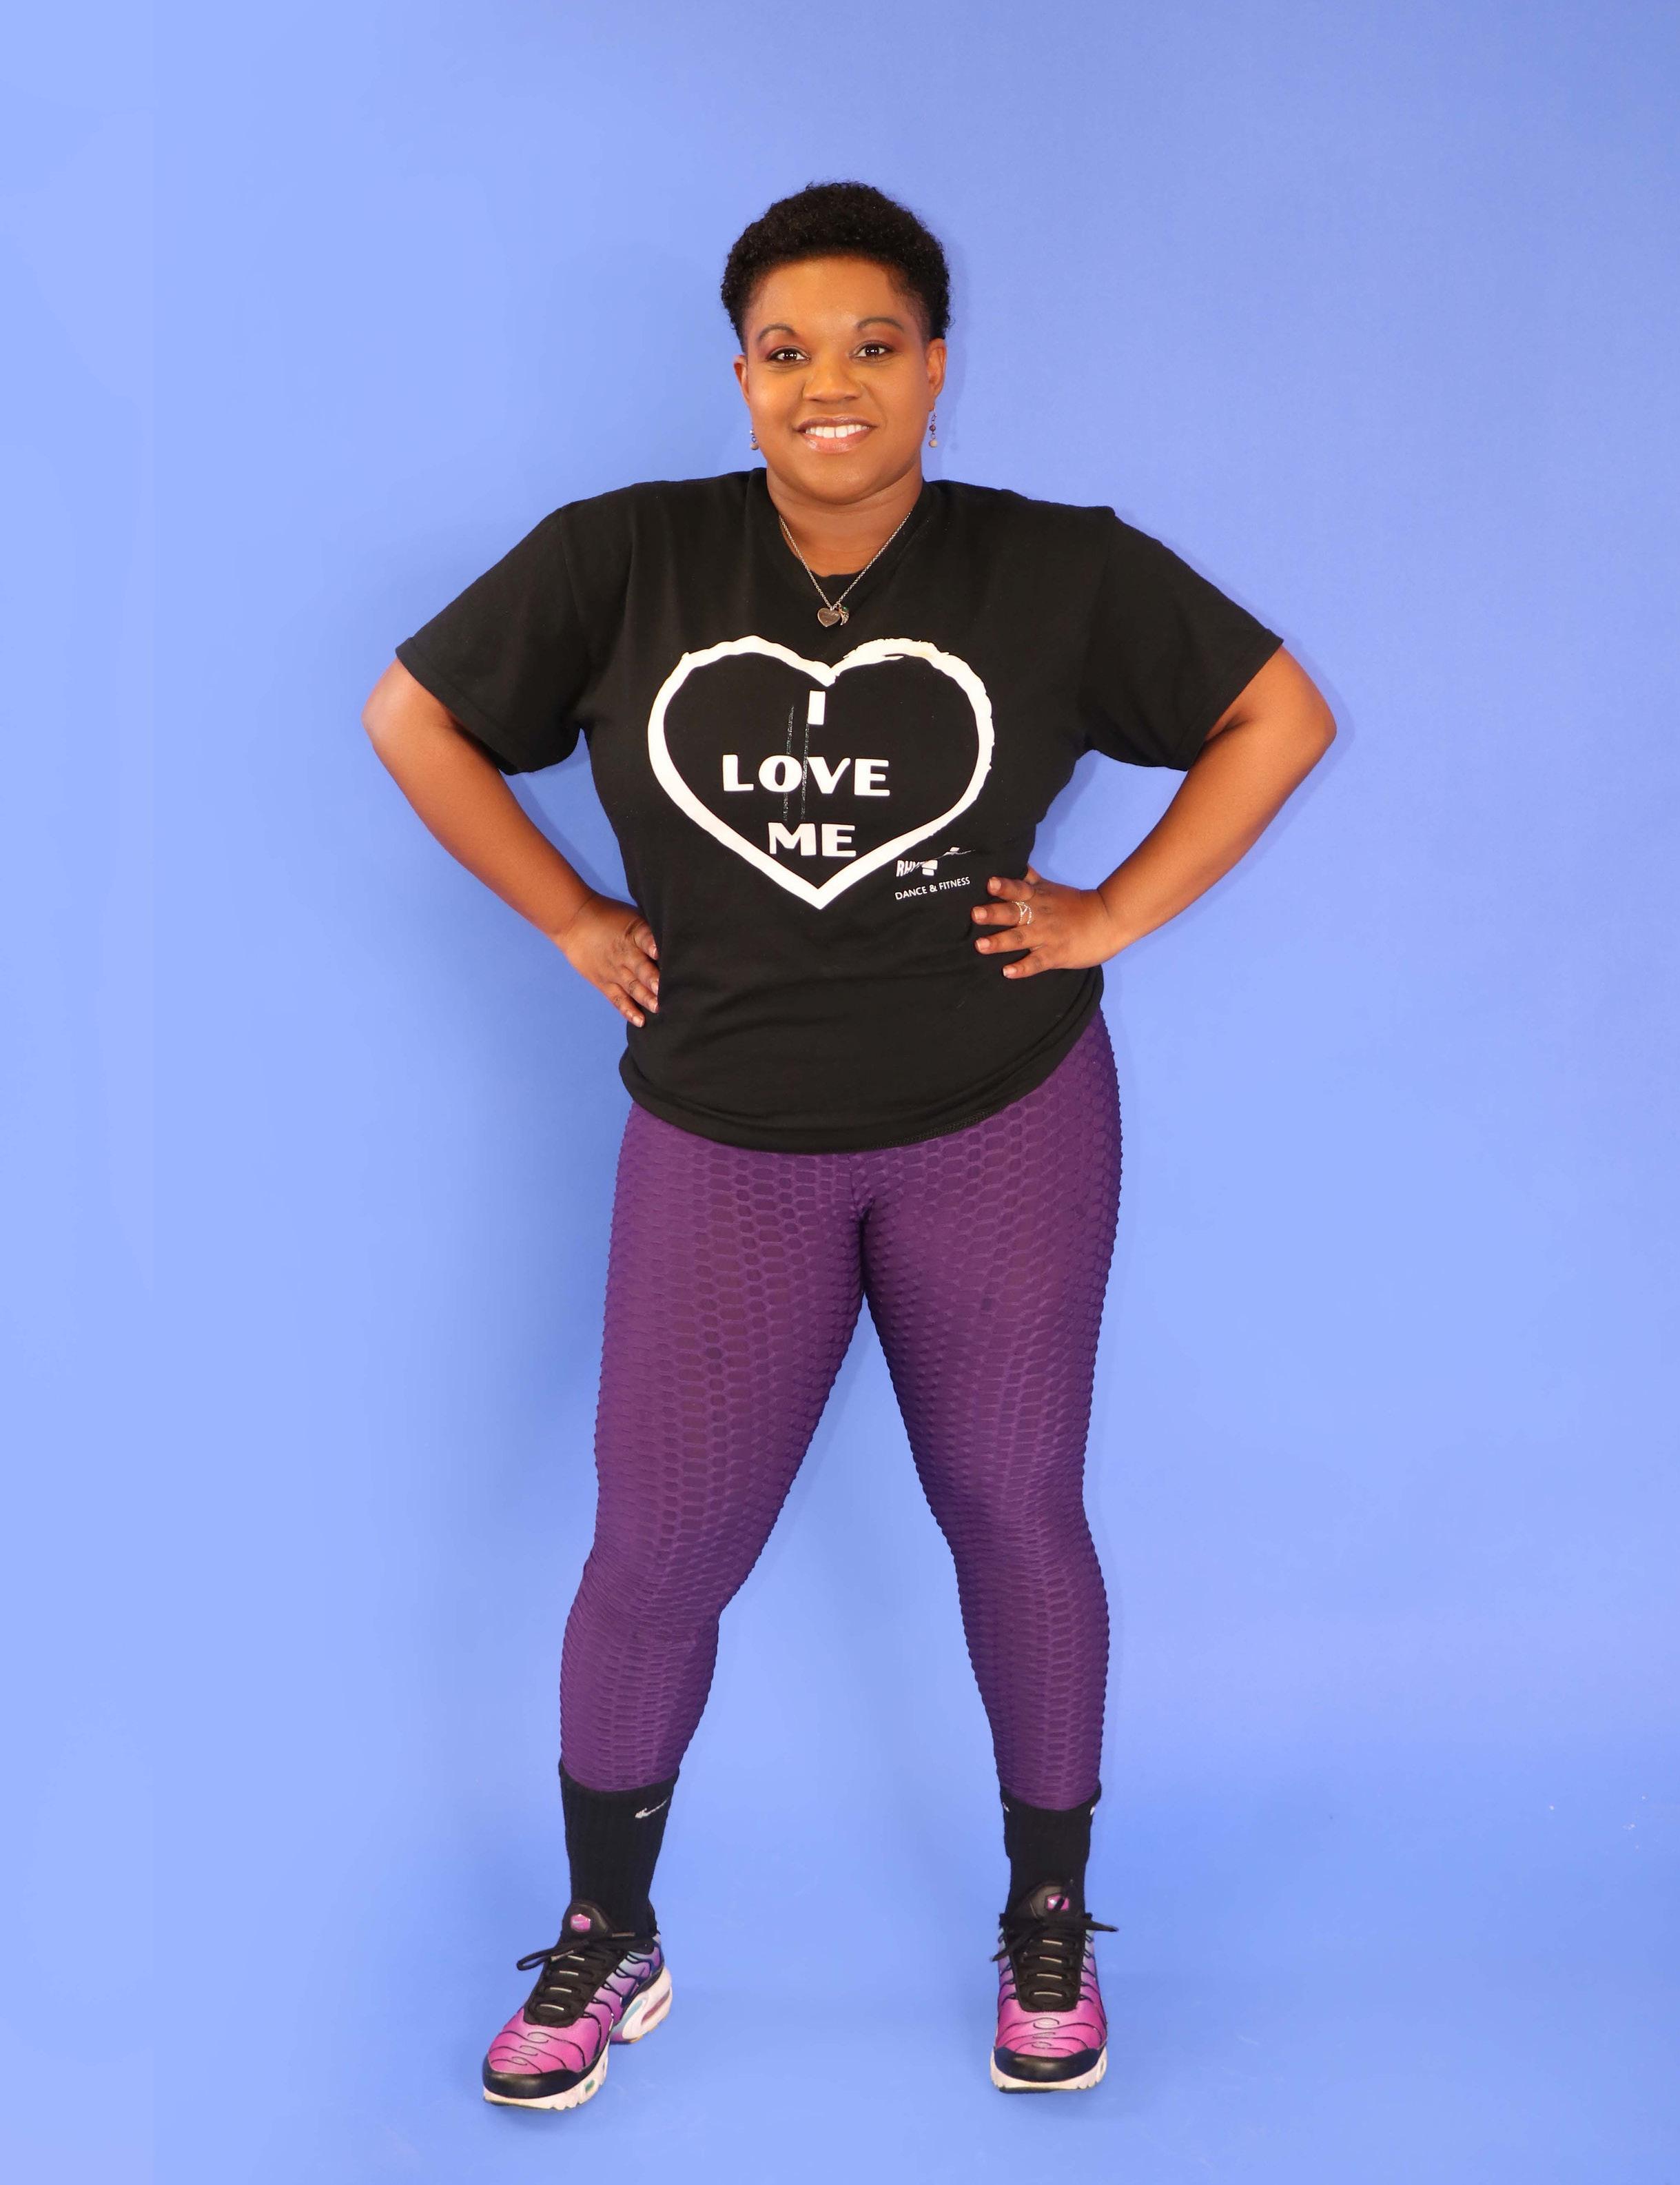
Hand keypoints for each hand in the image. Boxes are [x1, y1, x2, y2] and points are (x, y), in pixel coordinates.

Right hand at [551, 892, 659, 1025]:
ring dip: (646, 998)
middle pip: (641, 968)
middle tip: (666, 992)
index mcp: (634, 933)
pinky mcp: (604, 982)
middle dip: (654, 980)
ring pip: (632, 986)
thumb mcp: (632, 917)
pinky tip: (640, 1020)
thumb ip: (650, 932)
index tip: (660, 953)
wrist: (574, 922)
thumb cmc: (610, 917)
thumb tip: (677, 941)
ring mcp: (614, 970)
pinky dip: (629, 1010)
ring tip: (658, 1008)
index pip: (645, 938)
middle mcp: (625, 954)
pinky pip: (618, 999)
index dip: (653, 945)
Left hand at [970, 866, 1122, 977]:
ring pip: (1020, 939)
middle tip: (975, 914)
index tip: (990, 883)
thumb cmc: (1077, 904)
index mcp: (1038, 898)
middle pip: (1014, 913)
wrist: (1108, 920)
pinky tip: (1007, 972)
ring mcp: (1047, 936)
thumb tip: (1015, 864)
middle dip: (994, 914)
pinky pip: (1037, 963)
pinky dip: (1023, 967)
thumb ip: (1031, 879)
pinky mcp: (1056, 955)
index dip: (1005, 886)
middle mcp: (1039, 916)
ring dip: (1000, 942)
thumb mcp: (1052, 888)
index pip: (1019, 889)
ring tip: (980, 945)